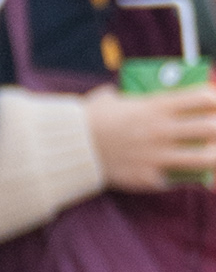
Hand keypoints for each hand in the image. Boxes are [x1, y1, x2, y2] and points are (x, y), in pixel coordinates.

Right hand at [92, 75, 215, 195]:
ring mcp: (157, 155)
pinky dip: (186, 178)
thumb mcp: (112, 97)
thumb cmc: (90, 118)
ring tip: (212, 158)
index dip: (214, 101)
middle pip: (210, 128)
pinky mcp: (148, 177)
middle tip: (213, 133)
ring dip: (213, 158)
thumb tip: (132, 91)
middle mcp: (161, 130)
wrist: (70, 147)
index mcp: (155, 106)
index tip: (213, 106)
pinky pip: (179, 180)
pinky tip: (187, 177)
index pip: (202, 98)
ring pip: (204, 159)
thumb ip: (130, 94)